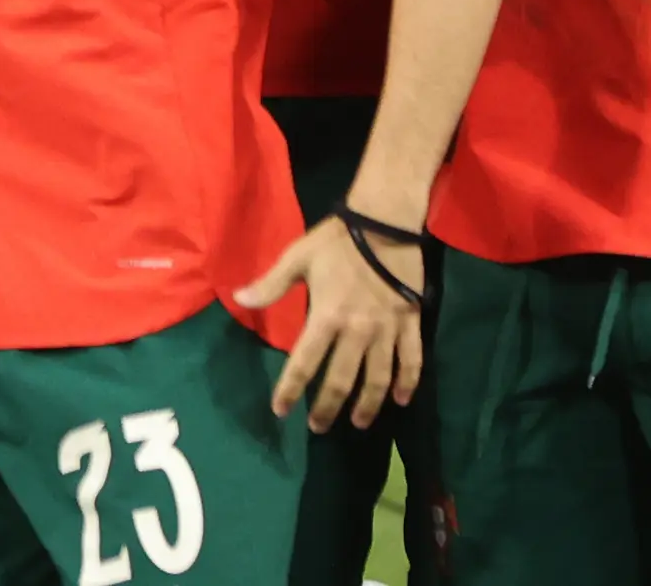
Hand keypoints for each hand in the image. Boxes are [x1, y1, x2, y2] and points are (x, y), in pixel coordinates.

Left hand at [240, 217, 422, 431]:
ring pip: (379, 378)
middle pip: (341, 380)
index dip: (290, 390)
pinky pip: (412, 361)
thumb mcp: (297, 257)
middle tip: (319, 427)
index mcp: (326, 316)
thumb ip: (270, 284)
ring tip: (358, 424)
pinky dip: (408, 383)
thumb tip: (239, 299)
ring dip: (368, 405)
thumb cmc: (337, 240)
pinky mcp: (411, 324)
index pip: (303, 363)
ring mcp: (387, 330)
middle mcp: (357, 330)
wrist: (384, 223)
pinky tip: (401, 400)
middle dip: (328, 408)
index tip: (281, 411)